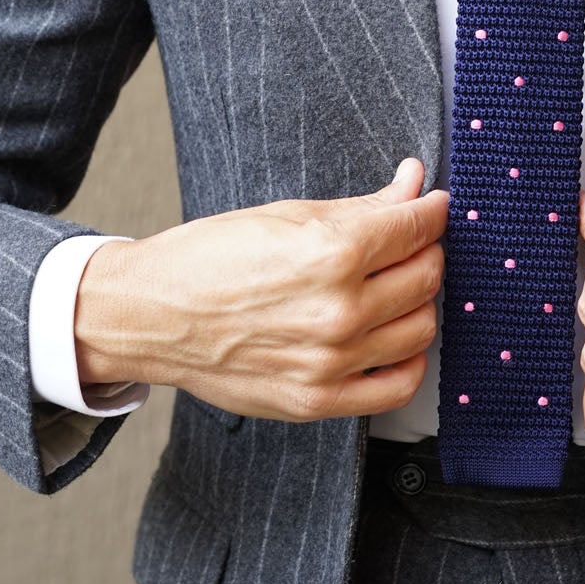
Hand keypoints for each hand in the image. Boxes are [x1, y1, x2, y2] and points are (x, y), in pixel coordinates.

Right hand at [74, 158, 448, 421]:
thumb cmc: (212, 258)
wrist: (152, 316)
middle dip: (425, 251)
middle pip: (426, 277)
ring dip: (417, 303)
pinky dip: (408, 360)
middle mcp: (338, 310)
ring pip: (421, 328)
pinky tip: (390, 339)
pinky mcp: (319, 399)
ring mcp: (331, 361)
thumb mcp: (289, 214)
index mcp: (331, 252)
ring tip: (391, 288)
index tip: (431, 207)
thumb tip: (415, 184)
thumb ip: (363, 206)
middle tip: (405, 243)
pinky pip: (399, 386)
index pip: (417, 228)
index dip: (432, 211)